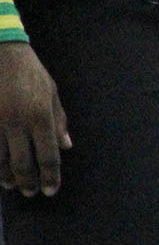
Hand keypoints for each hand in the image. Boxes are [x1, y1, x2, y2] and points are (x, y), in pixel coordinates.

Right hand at [0, 39, 68, 196]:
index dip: (50, 176)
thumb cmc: (30, 72)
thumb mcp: (52, 93)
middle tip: (30, 193)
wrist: (1, 51)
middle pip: (23, 163)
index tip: (51, 190)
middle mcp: (18, 122)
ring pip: (0, 158)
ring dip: (6, 176)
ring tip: (10, 185)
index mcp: (41, 117)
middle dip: (28, 182)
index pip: (48, 156)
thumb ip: (59, 121)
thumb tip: (66, 146)